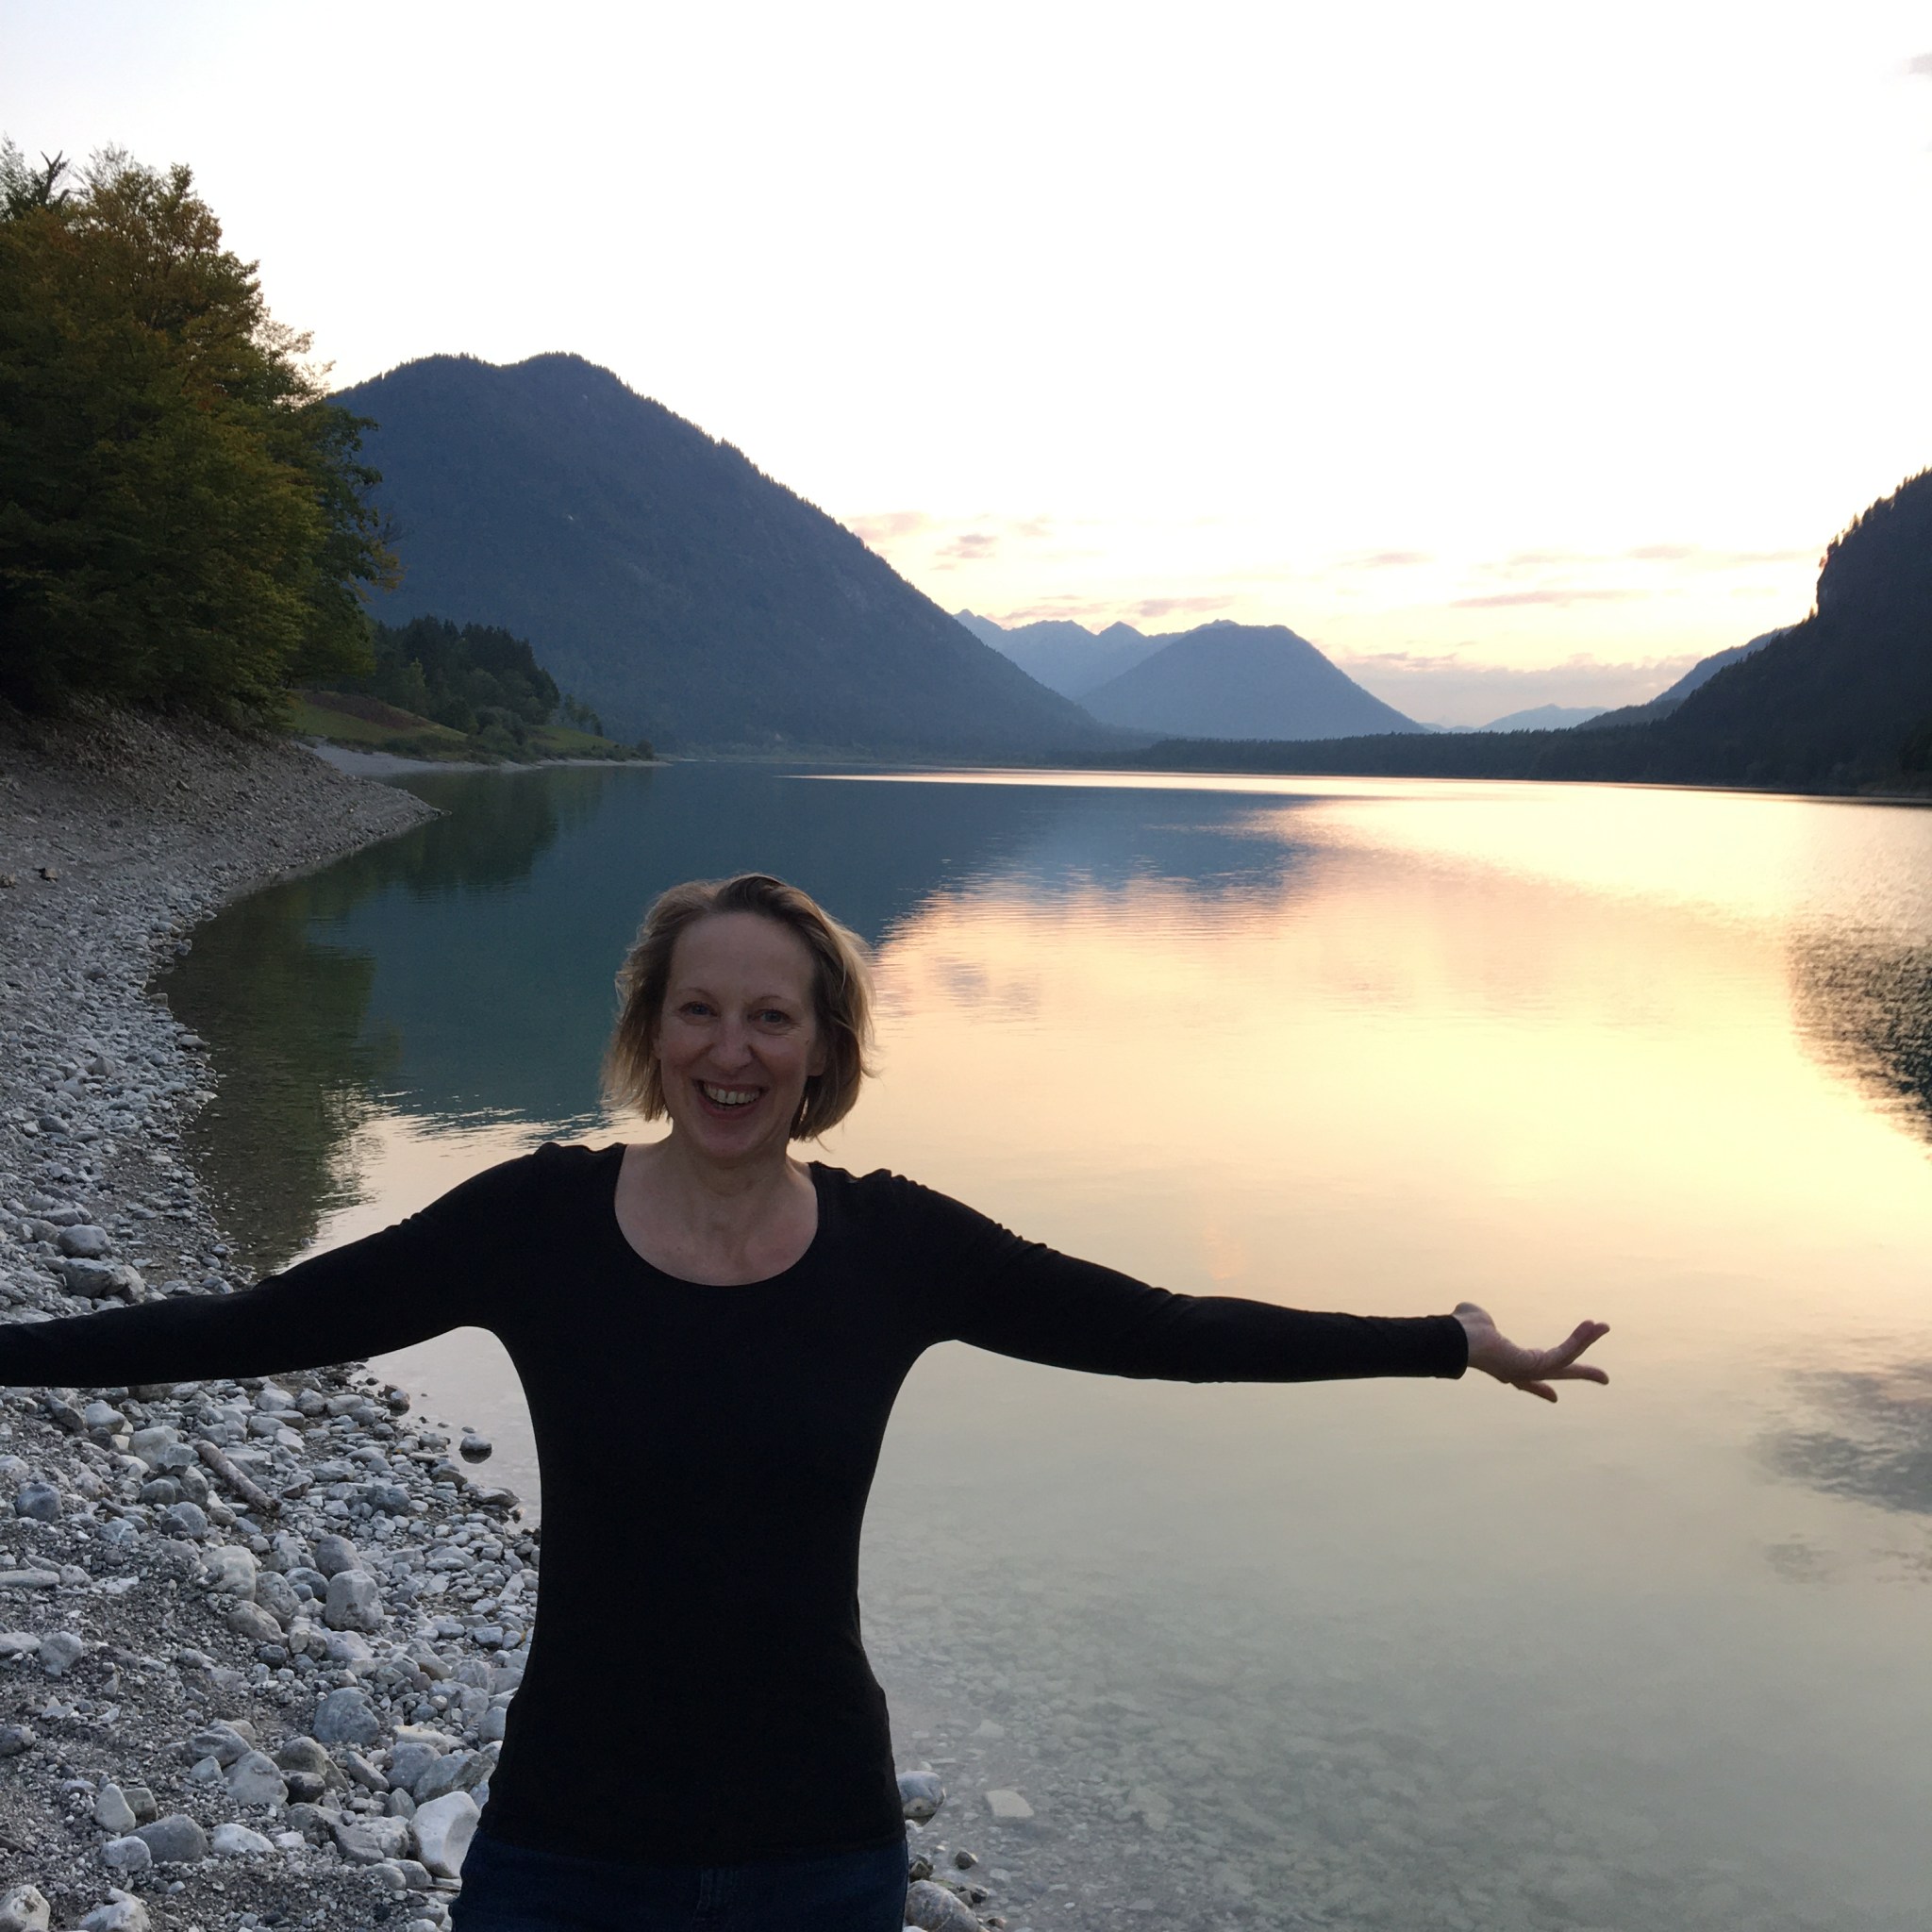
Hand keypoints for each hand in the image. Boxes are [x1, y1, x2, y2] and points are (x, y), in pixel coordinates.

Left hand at [1453, 1302, 1608, 1403]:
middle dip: (1581, 1374)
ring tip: (1603, 1326)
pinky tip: (1592, 1326)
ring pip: (1566, 1360)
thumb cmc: (1460, 1330)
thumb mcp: (1473, 1321)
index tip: (1553, 1398)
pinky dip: (1580, 1340)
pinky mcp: (1537, 1367)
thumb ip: (1477, 1319)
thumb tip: (1467, 1312)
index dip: (1539, 1389)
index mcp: (1505, 1366)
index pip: (1528, 1380)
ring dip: (1585, 1342)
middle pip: (1556, 1374)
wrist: (1459, 1340)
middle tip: (1604, 1378)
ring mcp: (1529, 1372)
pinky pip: (1565, 1353)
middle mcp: (1519, 1373)